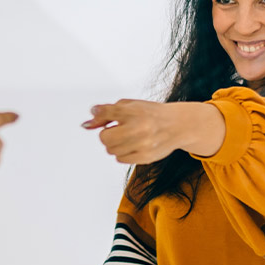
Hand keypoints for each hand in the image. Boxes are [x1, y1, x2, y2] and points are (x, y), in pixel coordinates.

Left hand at [81, 99, 209, 163]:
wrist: (177, 125)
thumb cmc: (151, 114)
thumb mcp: (129, 105)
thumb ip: (106, 112)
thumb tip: (88, 123)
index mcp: (134, 112)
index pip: (106, 115)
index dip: (100, 119)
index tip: (99, 122)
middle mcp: (139, 129)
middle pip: (105, 139)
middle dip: (107, 135)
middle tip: (117, 130)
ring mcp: (143, 145)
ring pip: (111, 151)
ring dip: (114, 145)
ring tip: (127, 137)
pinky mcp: (146, 158)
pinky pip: (120, 159)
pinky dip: (122, 153)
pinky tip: (132, 145)